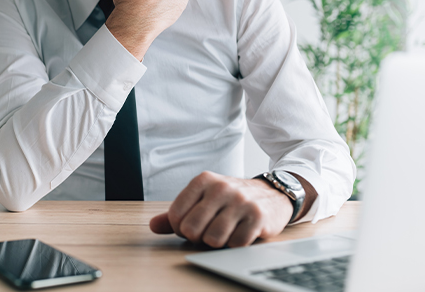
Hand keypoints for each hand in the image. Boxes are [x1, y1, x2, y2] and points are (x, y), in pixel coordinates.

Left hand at [149, 171, 293, 247]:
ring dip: (218, 241)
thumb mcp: (202, 198)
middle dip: (198, 236)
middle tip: (209, 229)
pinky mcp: (258, 217)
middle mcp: (221, 188)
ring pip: (213, 239)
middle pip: (191, 230)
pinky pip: (235, 244)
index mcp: (203, 181)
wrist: (272, 194)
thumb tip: (153, 226)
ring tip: (225, 230)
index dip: (181, 228)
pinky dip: (236, 243)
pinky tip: (241, 231)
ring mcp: (240, 201)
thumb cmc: (230, 199)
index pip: (175, 216)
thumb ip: (176, 213)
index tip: (193, 224)